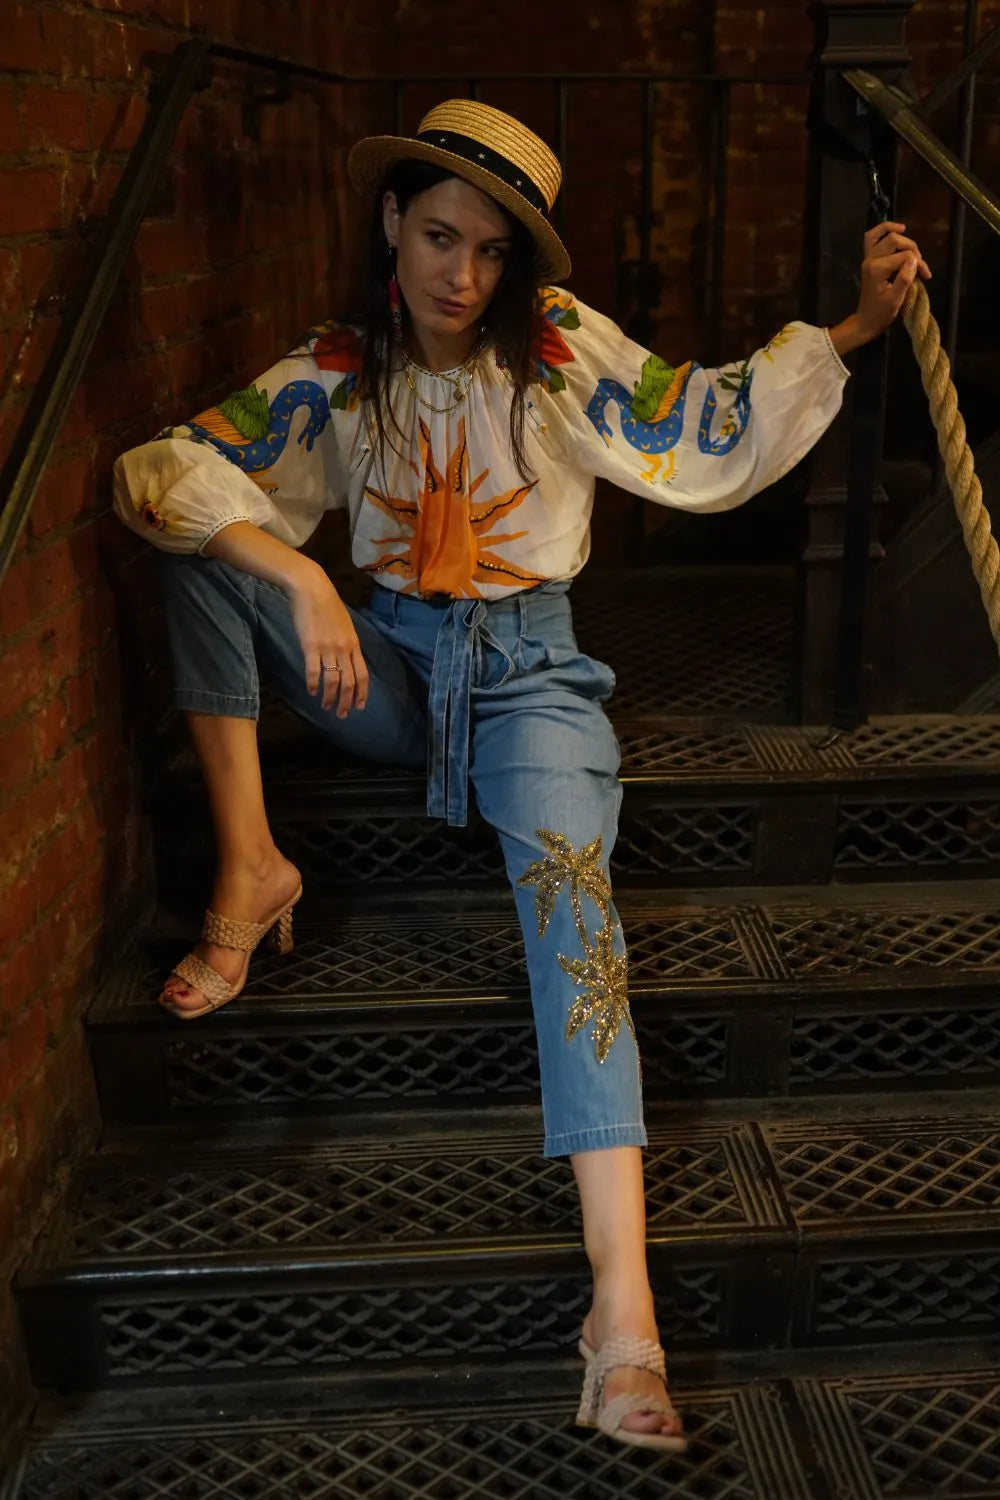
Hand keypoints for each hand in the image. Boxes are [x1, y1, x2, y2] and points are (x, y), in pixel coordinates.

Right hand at [288, 563, 369, 716]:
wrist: (312, 589)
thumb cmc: (328, 605)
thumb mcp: (345, 625)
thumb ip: (347, 643)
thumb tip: (346, 659)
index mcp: (354, 644)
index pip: (363, 674)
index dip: (362, 693)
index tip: (360, 706)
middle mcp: (344, 649)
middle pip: (350, 682)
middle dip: (347, 701)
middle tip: (342, 714)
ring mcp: (328, 648)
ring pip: (333, 680)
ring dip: (330, 697)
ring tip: (326, 707)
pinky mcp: (311, 646)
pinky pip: (313, 671)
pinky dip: (313, 684)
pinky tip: (312, 691)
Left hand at [858, 220, 931, 338]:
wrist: (866, 321)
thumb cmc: (881, 314)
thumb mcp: (895, 300)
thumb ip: (904, 279)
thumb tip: (915, 260)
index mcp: (877, 269)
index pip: (904, 255)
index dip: (919, 263)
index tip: (926, 276)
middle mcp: (870, 260)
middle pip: (894, 240)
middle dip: (912, 248)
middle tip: (920, 264)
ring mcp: (868, 258)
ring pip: (883, 234)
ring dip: (901, 237)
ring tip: (913, 247)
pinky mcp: (869, 259)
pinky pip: (873, 237)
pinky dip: (885, 230)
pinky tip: (899, 229)